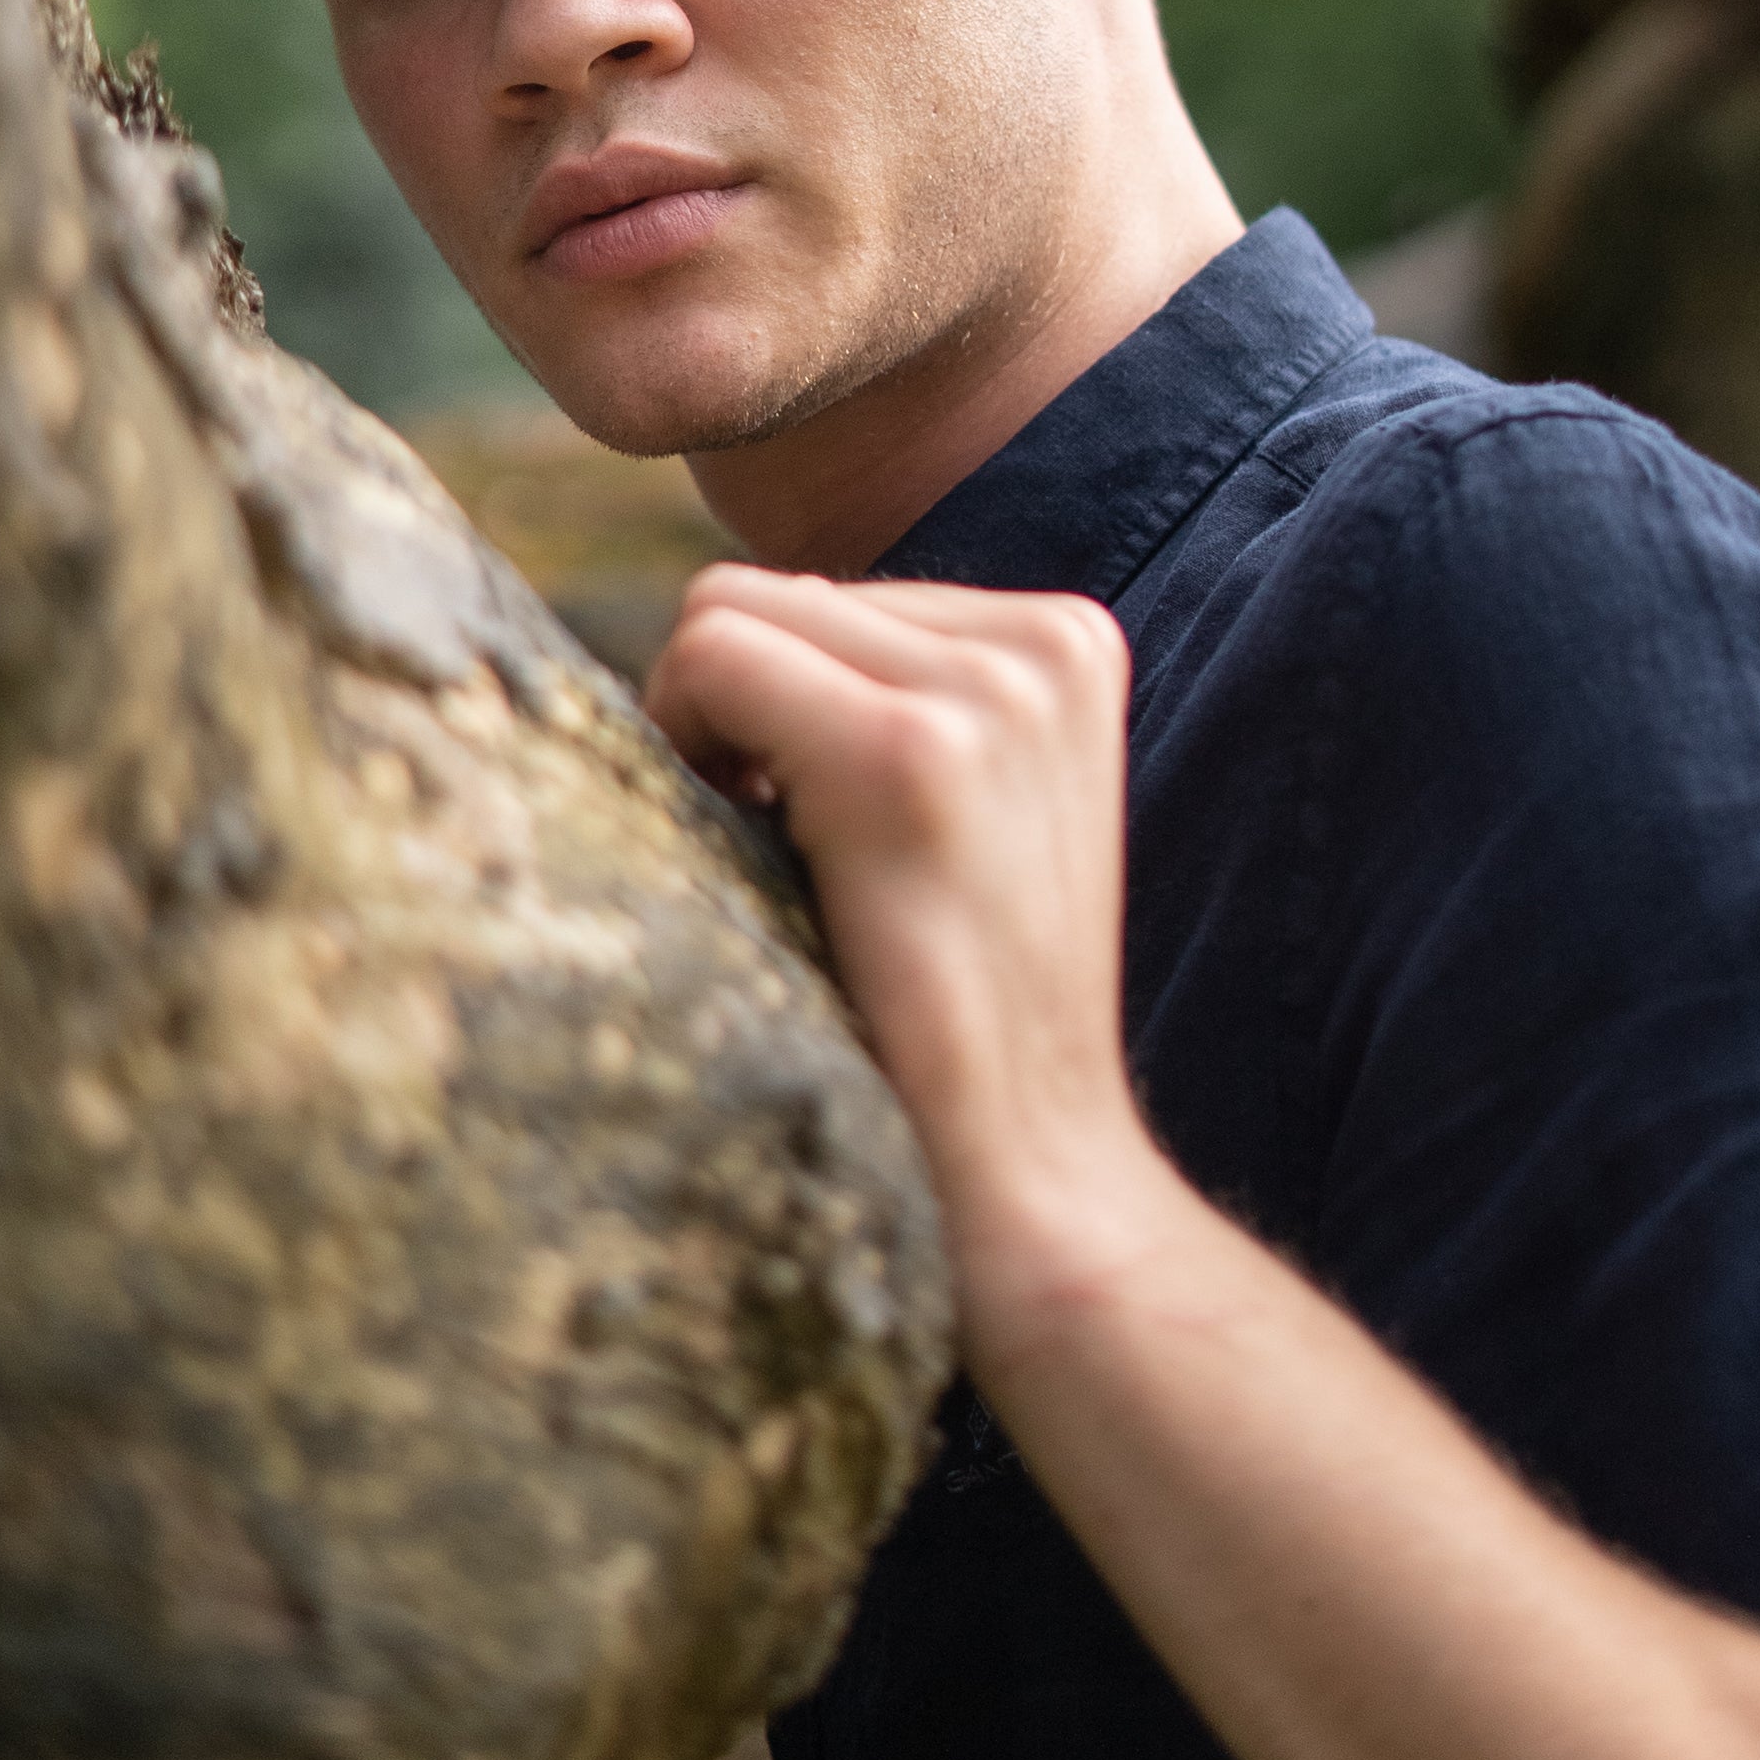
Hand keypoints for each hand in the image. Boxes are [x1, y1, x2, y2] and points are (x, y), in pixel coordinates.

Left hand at [645, 567, 1154, 1295]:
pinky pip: (712, 656)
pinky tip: (758, 851)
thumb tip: (733, 614)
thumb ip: (896, 689)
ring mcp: (987, 693)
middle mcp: (1044, 641)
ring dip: (709, 730)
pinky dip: (688, 743)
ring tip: (783, 857)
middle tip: (775, 846)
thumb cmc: (963, 1002)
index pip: (834, 595)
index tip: (811, 824)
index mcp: (1070, 638)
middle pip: (774, 592)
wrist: (1031, 1168)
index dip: (780, 709)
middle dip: (737, 711)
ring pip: (728, 611)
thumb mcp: (979, 800)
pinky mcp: (910, 754)